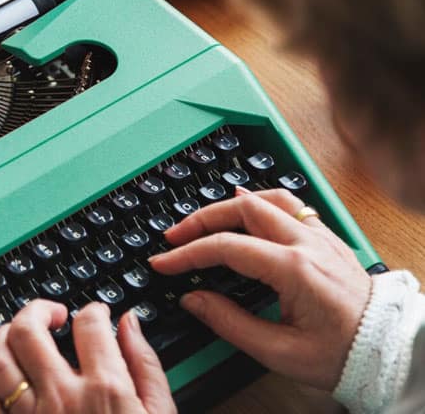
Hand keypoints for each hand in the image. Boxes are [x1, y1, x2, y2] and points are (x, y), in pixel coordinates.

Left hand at [0, 300, 175, 413]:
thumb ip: (144, 365)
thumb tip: (128, 324)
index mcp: (105, 390)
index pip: (88, 324)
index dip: (92, 310)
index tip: (95, 315)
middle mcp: (62, 399)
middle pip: (27, 330)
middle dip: (37, 309)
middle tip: (52, 314)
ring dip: (5, 335)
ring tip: (21, 334)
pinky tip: (1, 370)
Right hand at [149, 187, 371, 390]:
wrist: (389, 351)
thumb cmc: (342, 355)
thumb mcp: (279, 351)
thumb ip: (230, 323)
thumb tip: (194, 299)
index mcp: (294, 269)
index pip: (226, 247)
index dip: (187, 254)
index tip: (163, 263)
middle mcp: (306, 243)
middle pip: (242, 208)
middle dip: (200, 219)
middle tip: (174, 237)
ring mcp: (319, 236)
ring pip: (266, 198)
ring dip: (229, 204)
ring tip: (204, 220)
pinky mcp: (327, 238)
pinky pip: (290, 204)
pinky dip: (260, 201)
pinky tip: (246, 207)